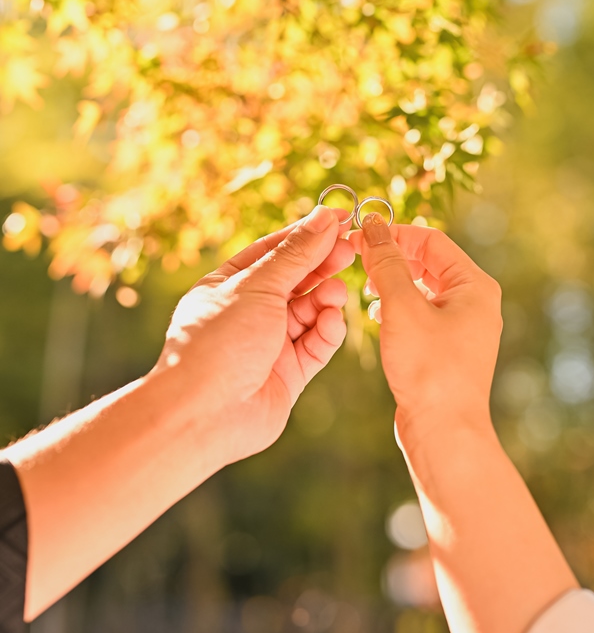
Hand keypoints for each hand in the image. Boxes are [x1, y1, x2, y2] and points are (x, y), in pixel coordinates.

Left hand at [157, 205, 354, 462]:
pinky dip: (327, 332)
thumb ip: (296, 254)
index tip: (341, 218)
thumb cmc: (218, 343)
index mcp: (230, 284)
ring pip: (310, 312)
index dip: (308, 233)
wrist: (203, 415)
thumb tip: (323, 218)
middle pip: (296, 279)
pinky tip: (331, 322)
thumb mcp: (258, 286)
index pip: (275, 250)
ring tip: (337, 292)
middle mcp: (249, 312)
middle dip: (323, 264)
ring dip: (326, 299)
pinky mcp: (288, 374)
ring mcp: (269, 344)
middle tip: (351, 249)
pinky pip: (316, 345)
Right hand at [349, 215, 501, 444]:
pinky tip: (378, 315)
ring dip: (393, 282)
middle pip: (428, 262)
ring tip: (366, 288)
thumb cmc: (430, 369)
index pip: (431, 240)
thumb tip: (373, 226)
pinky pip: (422, 313)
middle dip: (392, 258)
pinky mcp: (448, 349)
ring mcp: (463, 327)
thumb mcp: (402, 308)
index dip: (394, 234)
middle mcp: (475, 302)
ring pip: (423, 288)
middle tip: (357, 258)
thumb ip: (386, 264)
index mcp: (475, 286)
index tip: (359, 234)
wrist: (445, 433)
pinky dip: (399, 307)